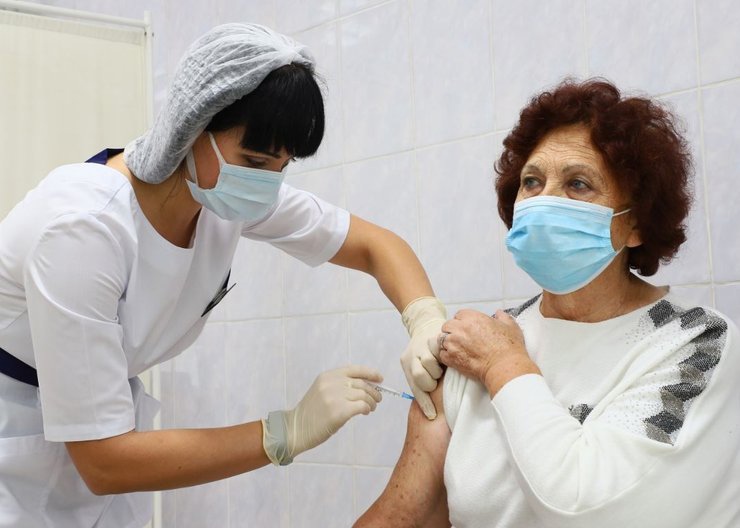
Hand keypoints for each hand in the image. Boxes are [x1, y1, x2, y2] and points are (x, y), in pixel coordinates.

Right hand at [262, 365, 382, 464]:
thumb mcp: (322, 391)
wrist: (295, 429)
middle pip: (362, 383)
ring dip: (371, 402)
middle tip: (377, 400)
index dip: (370, 373)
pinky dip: (367, 409)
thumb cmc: (311, 413)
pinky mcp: (339, 411)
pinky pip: (362, 406)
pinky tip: (365, 412)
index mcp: (327, 376)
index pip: (354, 369)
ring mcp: (335, 397)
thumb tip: (365, 387)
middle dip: (374, 392)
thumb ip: (339, 386)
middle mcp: (331, 383)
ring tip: (370, 408)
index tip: (379, 378)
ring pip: (364, 395)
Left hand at [400, 297, 446, 418]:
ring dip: (438, 368)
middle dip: (431, 381)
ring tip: (441, 365)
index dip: (424, 404)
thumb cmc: (427, 350)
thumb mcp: (421, 364)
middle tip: (437, 378)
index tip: (431, 416)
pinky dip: (443, 355)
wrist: (426, 322)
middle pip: (419, 377)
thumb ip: (425, 379)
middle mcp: (410, 357)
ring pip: (429, 364)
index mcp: (407, 366)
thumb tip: (434, 406)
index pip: (415, 389)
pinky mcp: (431, 338)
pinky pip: (438, 351)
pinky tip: (445, 355)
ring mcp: (420, 347)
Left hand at [435, 309, 537, 395]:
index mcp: (472, 318)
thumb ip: (502, 316)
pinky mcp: (451, 358)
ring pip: (442, 340)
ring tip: (457, 349)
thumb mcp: (510, 326)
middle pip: (447, 326)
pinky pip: (442, 354)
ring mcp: (453, 343)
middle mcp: (459, 328)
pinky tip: (455, 358)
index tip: (467, 328)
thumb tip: (499, 313)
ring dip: (448, 343)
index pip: (459, 315)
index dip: (463, 321)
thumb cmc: (509, 346)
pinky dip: (446, 356)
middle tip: (461, 338)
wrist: (504, 366)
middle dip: (452, 330)